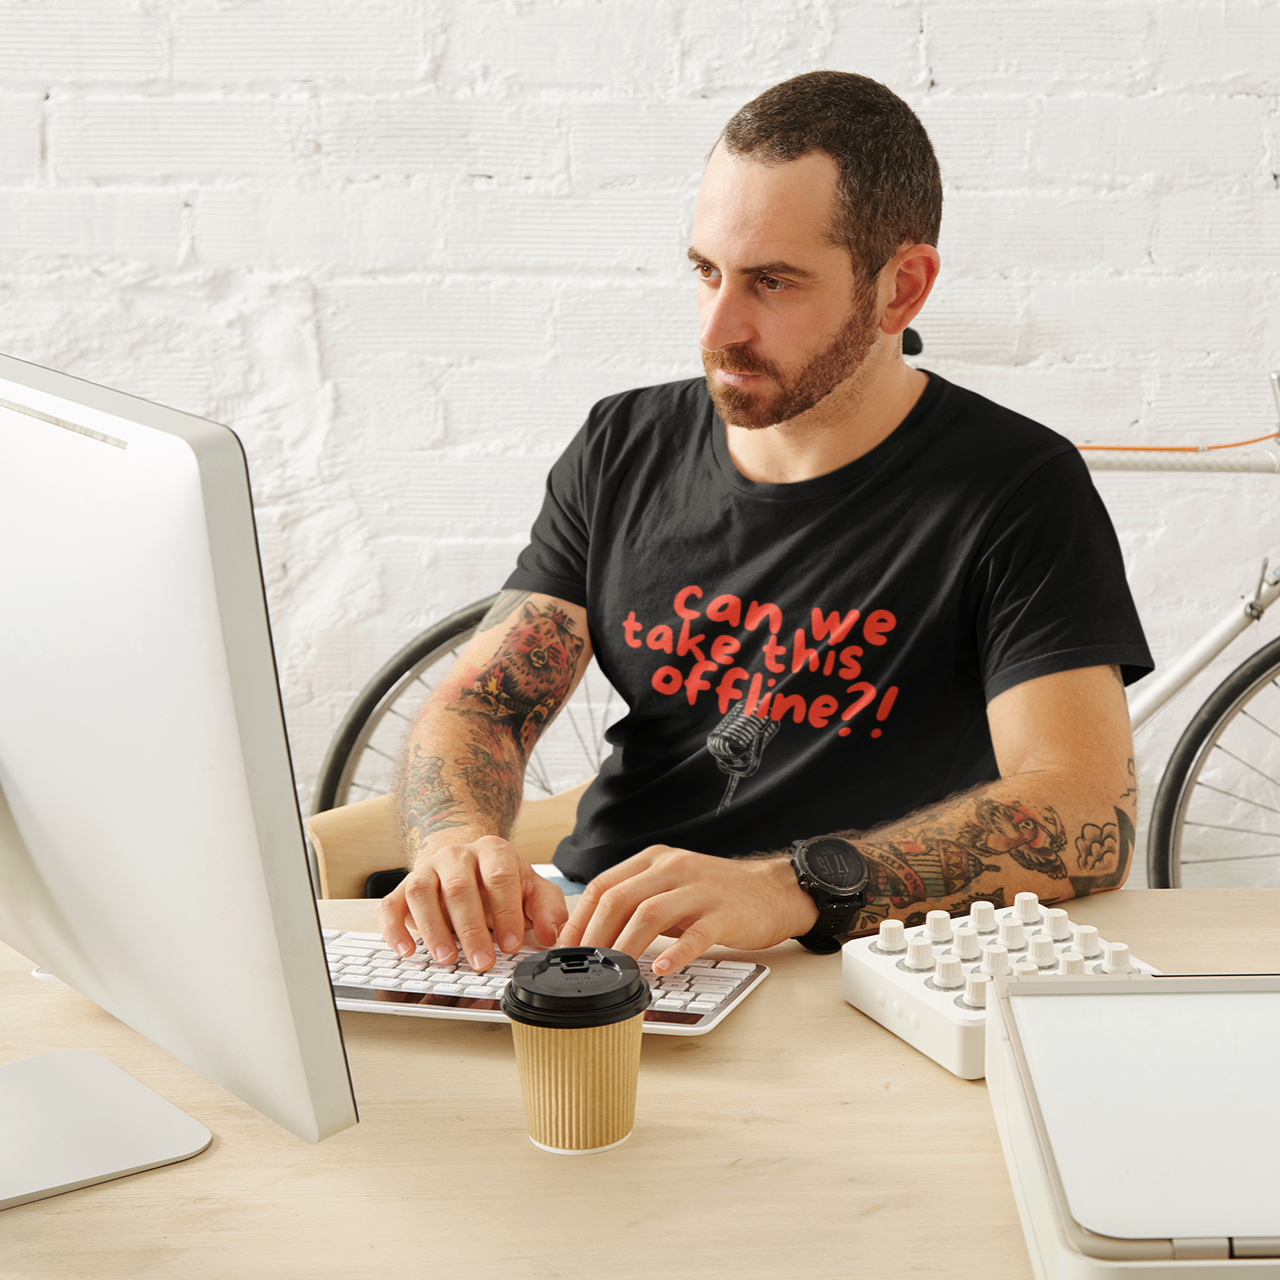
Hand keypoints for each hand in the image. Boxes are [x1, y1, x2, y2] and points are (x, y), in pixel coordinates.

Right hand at [377, 836, 568, 972]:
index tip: (511, 944)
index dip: (506, 912)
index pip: (499, 877)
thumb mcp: (533, 890)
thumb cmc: (500, 881)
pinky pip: (391, 905)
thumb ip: (548, 910)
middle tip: (481, 961)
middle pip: (459, 888)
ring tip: (446, 958)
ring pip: (422, 892)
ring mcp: (426, 869)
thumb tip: (551, 935)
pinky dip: (395, 929)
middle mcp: (456, 855)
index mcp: (493, 852)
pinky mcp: (402, 888)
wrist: (465, 859)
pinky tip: (406, 950)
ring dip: (433, 928)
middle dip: (471, 929)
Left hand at [557, 845, 818, 973]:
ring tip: (611, 971)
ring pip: (650, 913)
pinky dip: (674, 952)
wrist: (774, 890)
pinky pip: (695, 933)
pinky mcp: (725, 913)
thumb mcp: (672, 887)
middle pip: (620, 898)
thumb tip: (592, 933)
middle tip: (582, 966)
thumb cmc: (717, 894)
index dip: (579, 918)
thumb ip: (637, 902)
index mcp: (654, 862)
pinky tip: (660, 969)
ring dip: (625, 945)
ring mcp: (700, 889)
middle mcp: (673, 868)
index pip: (603, 885)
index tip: (564, 949)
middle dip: (594, 935)